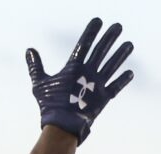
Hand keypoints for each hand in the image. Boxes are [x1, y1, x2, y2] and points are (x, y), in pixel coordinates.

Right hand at [26, 18, 133, 143]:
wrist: (63, 126)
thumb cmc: (49, 105)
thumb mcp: (39, 84)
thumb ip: (36, 66)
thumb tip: (29, 50)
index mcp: (74, 68)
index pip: (84, 45)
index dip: (91, 32)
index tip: (98, 21)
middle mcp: (88, 73)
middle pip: (101, 51)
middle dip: (110, 38)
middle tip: (118, 27)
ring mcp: (98, 85)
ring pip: (112, 66)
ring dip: (121, 54)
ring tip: (129, 44)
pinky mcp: (103, 98)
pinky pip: (115, 87)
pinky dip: (122, 80)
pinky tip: (130, 73)